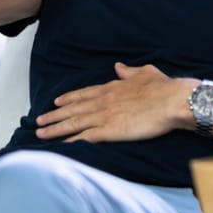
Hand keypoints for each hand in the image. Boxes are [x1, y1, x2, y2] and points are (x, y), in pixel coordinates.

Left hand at [35, 63, 189, 142]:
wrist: (173, 100)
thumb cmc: (164, 87)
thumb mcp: (145, 72)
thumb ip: (129, 71)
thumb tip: (119, 66)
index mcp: (112, 87)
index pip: (84, 94)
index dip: (68, 98)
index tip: (56, 101)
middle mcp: (103, 101)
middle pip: (73, 109)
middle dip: (54, 115)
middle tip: (39, 121)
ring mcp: (105, 116)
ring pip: (74, 123)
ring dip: (56, 128)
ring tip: (41, 133)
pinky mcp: (110, 131)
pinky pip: (85, 137)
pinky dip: (71, 142)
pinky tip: (60, 146)